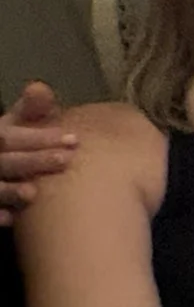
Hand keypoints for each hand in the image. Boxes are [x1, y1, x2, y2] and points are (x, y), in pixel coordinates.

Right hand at [0, 81, 74, 223]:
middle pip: (3, 161)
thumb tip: (39, 87)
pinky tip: (11, 219)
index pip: (9, 136)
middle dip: (33, 160)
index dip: (37, 138)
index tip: (73, 139)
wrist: (2, 170)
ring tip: (33, 194)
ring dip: (9, 191)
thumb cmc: (12, 145)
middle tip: (66, 160)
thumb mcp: (16, 125)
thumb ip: (30, 111)